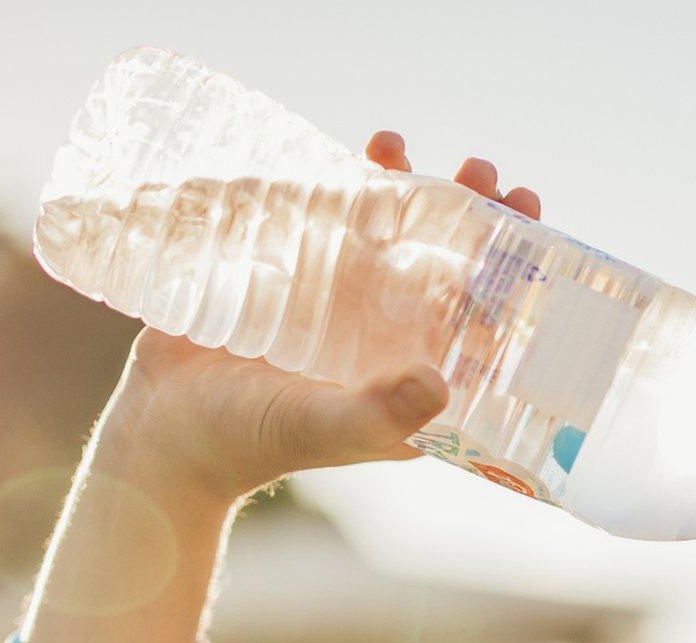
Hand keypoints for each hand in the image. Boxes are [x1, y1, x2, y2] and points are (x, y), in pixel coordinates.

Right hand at [95, 131, 543, 503]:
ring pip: (389, 231)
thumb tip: (441, 381)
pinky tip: (355, 153)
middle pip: (445, 262)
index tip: (531, 227)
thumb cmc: (251, 442)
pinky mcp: (291, 275)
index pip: (482, 318)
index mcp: (415, 377)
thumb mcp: (323, 429)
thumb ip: (380, 414)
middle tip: (483, 173)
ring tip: (400, 146)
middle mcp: (387, 336)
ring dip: (408, 186)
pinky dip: (344, 181)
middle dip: (471, 214)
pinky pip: (328, 219)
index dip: (514, 274)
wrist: (164, 430)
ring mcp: (340, 302)